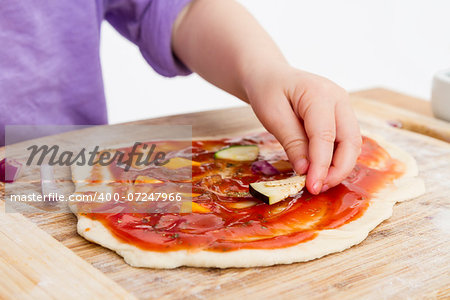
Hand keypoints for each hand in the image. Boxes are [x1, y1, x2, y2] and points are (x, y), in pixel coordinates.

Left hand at [245, 65, 361, 193]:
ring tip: (317, 183)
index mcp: (319, 94)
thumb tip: (306, 171)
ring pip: (352, 143)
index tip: (312, 186)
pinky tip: (320, 171)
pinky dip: (336, 159)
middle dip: (338, 170)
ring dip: (339, 167)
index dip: (321, 164)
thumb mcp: (272, 116)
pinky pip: (344, 141)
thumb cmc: (268, 91)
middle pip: (350, 141)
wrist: (270, 76)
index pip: (326, 135)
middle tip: (317, 188)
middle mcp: (339, 98)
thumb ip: (292, 142)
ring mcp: (343, 107)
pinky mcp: (340, 116)